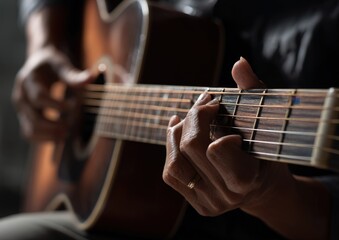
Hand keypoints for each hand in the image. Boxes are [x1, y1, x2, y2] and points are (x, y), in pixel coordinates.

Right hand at [12, 46, 93, 140]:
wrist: (39, 64)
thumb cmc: (52, 65)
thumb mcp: (62, 65)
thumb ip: (74, 75)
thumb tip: (91, 77)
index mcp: (28, 80)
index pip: (39, 97)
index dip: (58, 104)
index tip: (75, 105)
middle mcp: (21, 96)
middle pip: (34, 119)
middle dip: (55, 125)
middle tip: (71, 126)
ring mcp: (21, 110)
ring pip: (30, 131)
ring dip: (50, 136)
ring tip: (67, 133)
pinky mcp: (25, 118)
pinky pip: (30, 134)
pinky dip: (45, 139)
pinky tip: (60, 137)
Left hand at [163, 57, 290, 215]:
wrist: (262, 185)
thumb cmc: (265, 146)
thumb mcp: (264, 119)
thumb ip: (253, 91)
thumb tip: (239, 62)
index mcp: (248, 177)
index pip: (217, 149)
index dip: (210, 123)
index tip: (219, 108)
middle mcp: (228, 195)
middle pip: (192, 147)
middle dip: (193, 117)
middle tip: (203, 102)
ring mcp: (210, 203)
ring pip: (175, 163)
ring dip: (176, 132)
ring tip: (186, 117)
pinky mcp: (197, 205)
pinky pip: (171, 174)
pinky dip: (170, 148)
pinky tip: (177, 131)